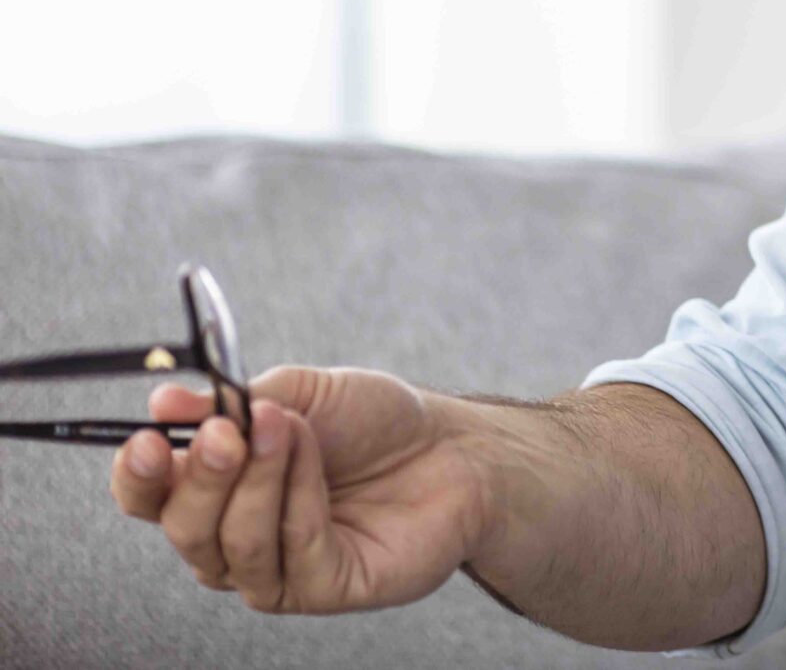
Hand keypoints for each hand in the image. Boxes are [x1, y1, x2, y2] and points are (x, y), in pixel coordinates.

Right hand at [109, 363, 489, 616]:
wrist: (453, 445)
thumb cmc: (375, 422)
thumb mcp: (302, 393)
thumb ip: (234, 400)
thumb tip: (165, 403)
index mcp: (216, 489)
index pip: (149, 498)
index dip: (137, 476)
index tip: (148, 440)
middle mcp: (234, 538)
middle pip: (181, 527)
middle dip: (201, 477)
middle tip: (228, 432)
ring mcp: (277, 570)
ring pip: (232, 545)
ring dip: (257, 482)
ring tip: (289, 430)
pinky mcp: (322, 588)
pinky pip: (292, 551)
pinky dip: (301, 498)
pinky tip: (320, 462)